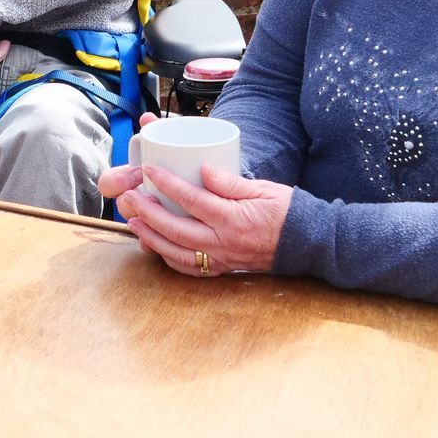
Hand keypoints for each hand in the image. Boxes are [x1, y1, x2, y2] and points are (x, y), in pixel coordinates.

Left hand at [97, 160, 291, 276]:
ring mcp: (222, 259)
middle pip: (176, 229)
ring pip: (177, 253)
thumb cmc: (287, 211)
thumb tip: (203, 169)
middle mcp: (224, 242)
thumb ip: (231, 182)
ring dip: (151, 237)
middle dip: (148, 213)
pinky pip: (189, 268)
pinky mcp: (223, 268)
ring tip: (133, 222)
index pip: (192, 199)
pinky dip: (168, 258)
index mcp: (234, 218)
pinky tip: (154, 245)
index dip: (167, 184)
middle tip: (129, 197)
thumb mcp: (262, 188)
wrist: (307, 244)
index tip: (149, 170)